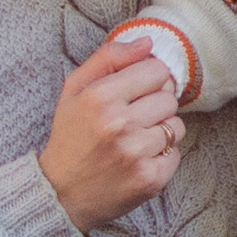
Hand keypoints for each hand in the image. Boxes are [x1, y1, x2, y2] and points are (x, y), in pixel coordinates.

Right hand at [40, 39, 183, 231]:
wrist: (61, 194)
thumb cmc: (70, 137)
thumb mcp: (75, 89)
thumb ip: (109, 58)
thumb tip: (148, 43)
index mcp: (101, 97)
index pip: (157, 70)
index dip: (149, 80)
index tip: (136, 92)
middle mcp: (120, 124)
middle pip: (169, 98)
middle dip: (154, 106)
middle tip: (132, 119)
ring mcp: (136, 153)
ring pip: (176, 126)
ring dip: (160, 131)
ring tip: (135, 140)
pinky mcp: (150, 179)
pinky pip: (175, 153)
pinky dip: (161, 156)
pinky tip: (138, 160)